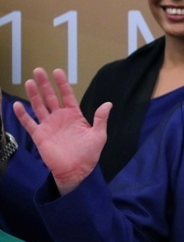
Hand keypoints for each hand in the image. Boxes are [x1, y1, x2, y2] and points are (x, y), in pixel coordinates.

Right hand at [12, 68, 109, 193]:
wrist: (76, 171)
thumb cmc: (89, 154)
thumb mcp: (99, 136)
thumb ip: (101, 119)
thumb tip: (108, 104)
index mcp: (74, 116)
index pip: (67, 95)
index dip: (62, 84)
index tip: (57, 71)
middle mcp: (60, 118)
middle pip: (50, 97)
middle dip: (45, 84)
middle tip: (38, 70)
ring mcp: (48, 125)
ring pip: (39, 106)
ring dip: (34, 94)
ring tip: (29, 82)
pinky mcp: (39, 135)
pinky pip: (29, 123)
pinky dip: (23, 115)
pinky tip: (18, 105)